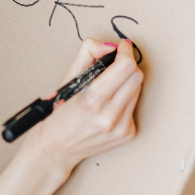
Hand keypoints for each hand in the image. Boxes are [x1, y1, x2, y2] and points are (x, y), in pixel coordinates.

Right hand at [23, 39, 142, 172]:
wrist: (56, 148)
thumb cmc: (59, 113)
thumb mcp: (68, 79)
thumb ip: (88, 54)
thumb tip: (109, 46)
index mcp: (92, 100)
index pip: (125, 67)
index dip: (125, 52)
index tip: (121, 47)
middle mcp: (109, 116)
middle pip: (136, 77)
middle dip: (127, 65)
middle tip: (116, 62)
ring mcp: (120, 127)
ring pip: (138, 89)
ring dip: (127, 81)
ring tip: (109, 84)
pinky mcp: (127, 134)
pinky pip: (134, 106)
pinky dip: (125, 98)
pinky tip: (110, 103)